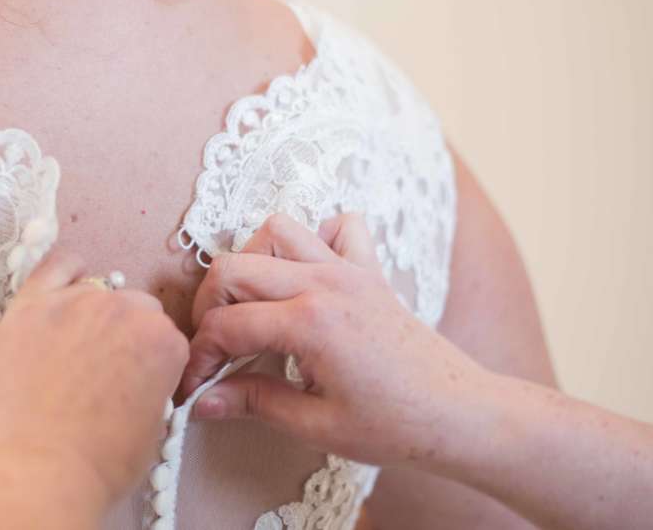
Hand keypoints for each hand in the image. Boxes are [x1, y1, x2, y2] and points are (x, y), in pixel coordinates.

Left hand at [0, 248, 188, 517]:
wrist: (34, 471)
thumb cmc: (96, 463)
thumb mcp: (153, 430)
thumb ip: (155, 387)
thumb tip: (141, 378)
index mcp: (163, 341)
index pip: (168, 340)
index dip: (154, 364)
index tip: (137, 382)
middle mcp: (125, 310)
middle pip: (137, 309)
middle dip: (127, 335)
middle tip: (104, 371)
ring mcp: (76, 301)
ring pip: (98, 289)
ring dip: (94, 313)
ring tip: (74, 349)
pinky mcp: (32, 303)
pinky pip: (55, 265)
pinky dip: (65, 271)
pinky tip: (64, 284)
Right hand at [181, 213, 487, 468]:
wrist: (459, 414)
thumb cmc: (395, 426)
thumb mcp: (316, 424)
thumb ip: (253, 403)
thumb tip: (201, 402)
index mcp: (310, 323)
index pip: (226, 325)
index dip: (199, 358)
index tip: (194, 386)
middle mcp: (325, 283)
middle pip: (234, 267)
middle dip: (208, 306)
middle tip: (213, 347)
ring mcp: (349, 269)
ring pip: (276, 230)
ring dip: (251, 261)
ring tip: (251, 306)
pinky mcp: (368, 270)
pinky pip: (336, 226)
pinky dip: (314, 238)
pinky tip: (306, 277)